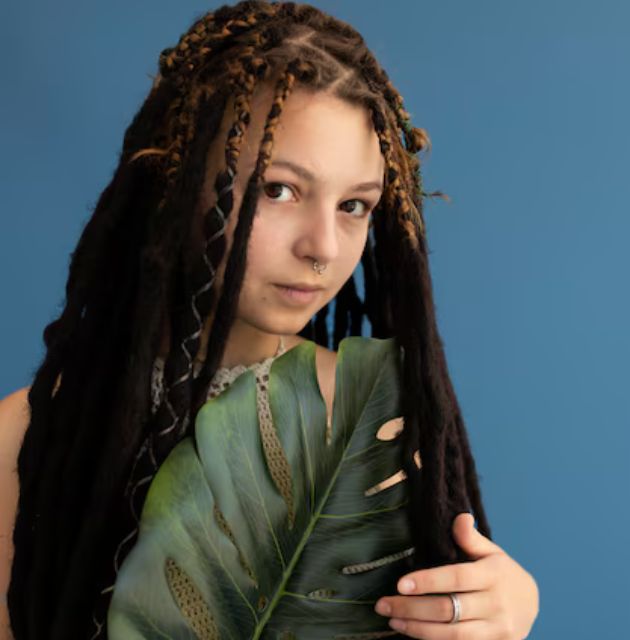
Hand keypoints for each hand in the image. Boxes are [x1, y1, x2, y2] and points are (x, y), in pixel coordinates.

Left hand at [374, 513, 538, 638]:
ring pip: (452, 634)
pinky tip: (412, 632)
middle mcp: (496, 603)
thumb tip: (460, 516)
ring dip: (418, 629)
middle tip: (383, 604)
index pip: (455, 578)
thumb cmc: (502, 572)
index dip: (427, 582)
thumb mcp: (491, 551)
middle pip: (448, 609)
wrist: (532, 604)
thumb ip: (471, 538)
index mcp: (493, 574)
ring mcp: (497, 629)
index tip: (399, 583)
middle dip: (412, 608)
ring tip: (392, 620)